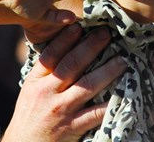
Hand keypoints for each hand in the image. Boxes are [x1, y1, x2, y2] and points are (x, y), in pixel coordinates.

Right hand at [2, 24, 126, 141]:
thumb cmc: (31, 118)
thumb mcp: (31, 93)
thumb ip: (46, 73)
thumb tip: (66, 48)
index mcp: (35, 82)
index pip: (50, 56)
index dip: (65, 39)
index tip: (78, 26)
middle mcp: (46, 93)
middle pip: (71, 65)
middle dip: (90, 47)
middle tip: (106, 34)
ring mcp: (59, 110)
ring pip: (87, 85)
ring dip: (107, 71)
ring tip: (122, 60)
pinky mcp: (71, 128)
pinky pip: (94, 113)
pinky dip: (109, 102)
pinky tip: (122, 94)